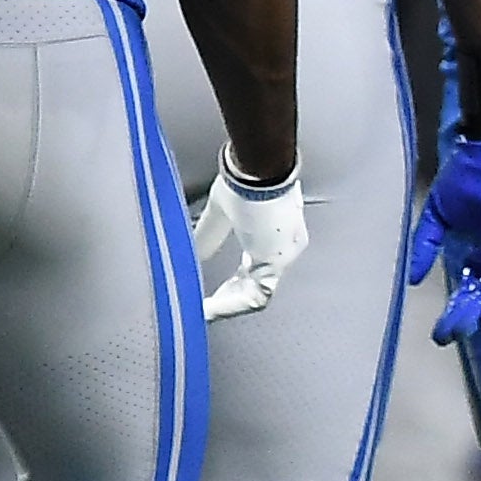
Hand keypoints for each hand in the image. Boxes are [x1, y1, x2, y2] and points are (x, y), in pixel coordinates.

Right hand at [195, 161, 306, 321]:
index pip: (254, 269)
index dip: (232, 284)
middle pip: (256, 285)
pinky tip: (212, 308)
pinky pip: (256, 294)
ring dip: (228, 304)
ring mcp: (284, 255)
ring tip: (205, 312)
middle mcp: (285, 248)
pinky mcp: (278, 260)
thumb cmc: (246, 180)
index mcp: (274, 234)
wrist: (260, 169)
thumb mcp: (221, 211)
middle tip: (206, 310)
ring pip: (256, 293)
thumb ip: (209, 235)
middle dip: (229, 298)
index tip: (212, 294)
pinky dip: (232, 304)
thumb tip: (195, 252)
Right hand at [421, 138, 480, 343]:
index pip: (467, 286)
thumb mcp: (440, 213)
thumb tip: (412, 278)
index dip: (453, 308)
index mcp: (478, 247)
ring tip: (465, 326)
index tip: (437, 331)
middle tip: (446, 336)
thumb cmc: (470, 173)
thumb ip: (427, 244)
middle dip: (465, 315)